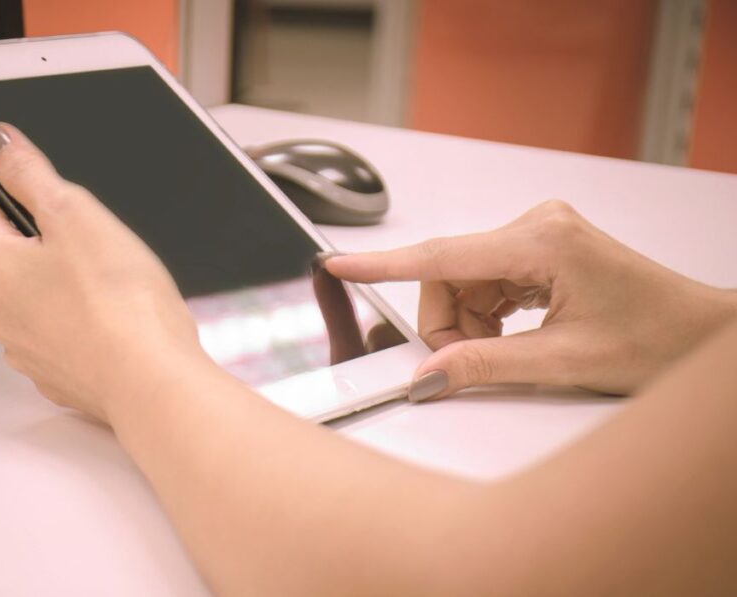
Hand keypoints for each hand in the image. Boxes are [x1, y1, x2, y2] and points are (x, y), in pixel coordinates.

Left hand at [0, 120, 204, 421]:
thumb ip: (28, 172)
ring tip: (108, 281)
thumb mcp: (75, 213)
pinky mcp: (53, 371)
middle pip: (6, 247)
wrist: (150, 381)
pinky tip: (111, 317)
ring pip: (33, 291)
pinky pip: (58, 331)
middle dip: (42, 234)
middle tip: (91, 236)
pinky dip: (79, 319)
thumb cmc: (118, 303)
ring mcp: (20, 346)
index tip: (29, 170)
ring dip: (61, 279)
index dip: (3, 174)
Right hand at [325, 200, 736, 401]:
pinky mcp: (540, 248)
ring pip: (464, 281)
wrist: (700, 334)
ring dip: (468, 322)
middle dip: (445, 322)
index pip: (442, 256)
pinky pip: (486, 281)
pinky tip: (510, 335)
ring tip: (506, 352)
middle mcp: (538, 226)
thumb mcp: (563, 363)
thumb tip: (427, 375)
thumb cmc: (657, 338)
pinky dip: (485, 315)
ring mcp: (539, 234)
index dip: (382, 264)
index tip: (338, 264)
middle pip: (449, 273)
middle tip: (462, 363)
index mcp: (543, 241)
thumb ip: (484, 366)